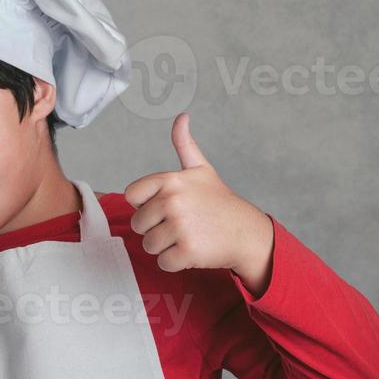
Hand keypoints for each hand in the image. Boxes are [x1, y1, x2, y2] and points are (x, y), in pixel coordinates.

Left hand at [123, 113, 275, 294]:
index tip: (166, 205)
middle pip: (138, 224)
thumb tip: (182, 116)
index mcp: (170, 179)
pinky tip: (192, 250)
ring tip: (187, 236)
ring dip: (165, 246)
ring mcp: (180, 226)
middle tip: (181, 224)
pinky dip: (175, 262)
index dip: (145, 204)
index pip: (131, 195)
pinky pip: (163, 262)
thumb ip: (184, 144)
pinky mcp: (187, 251)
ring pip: (148, 245)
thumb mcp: (201, 169)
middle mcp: (173, 200)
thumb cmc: (218, 201)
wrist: (246, 232)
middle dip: (155, 228)